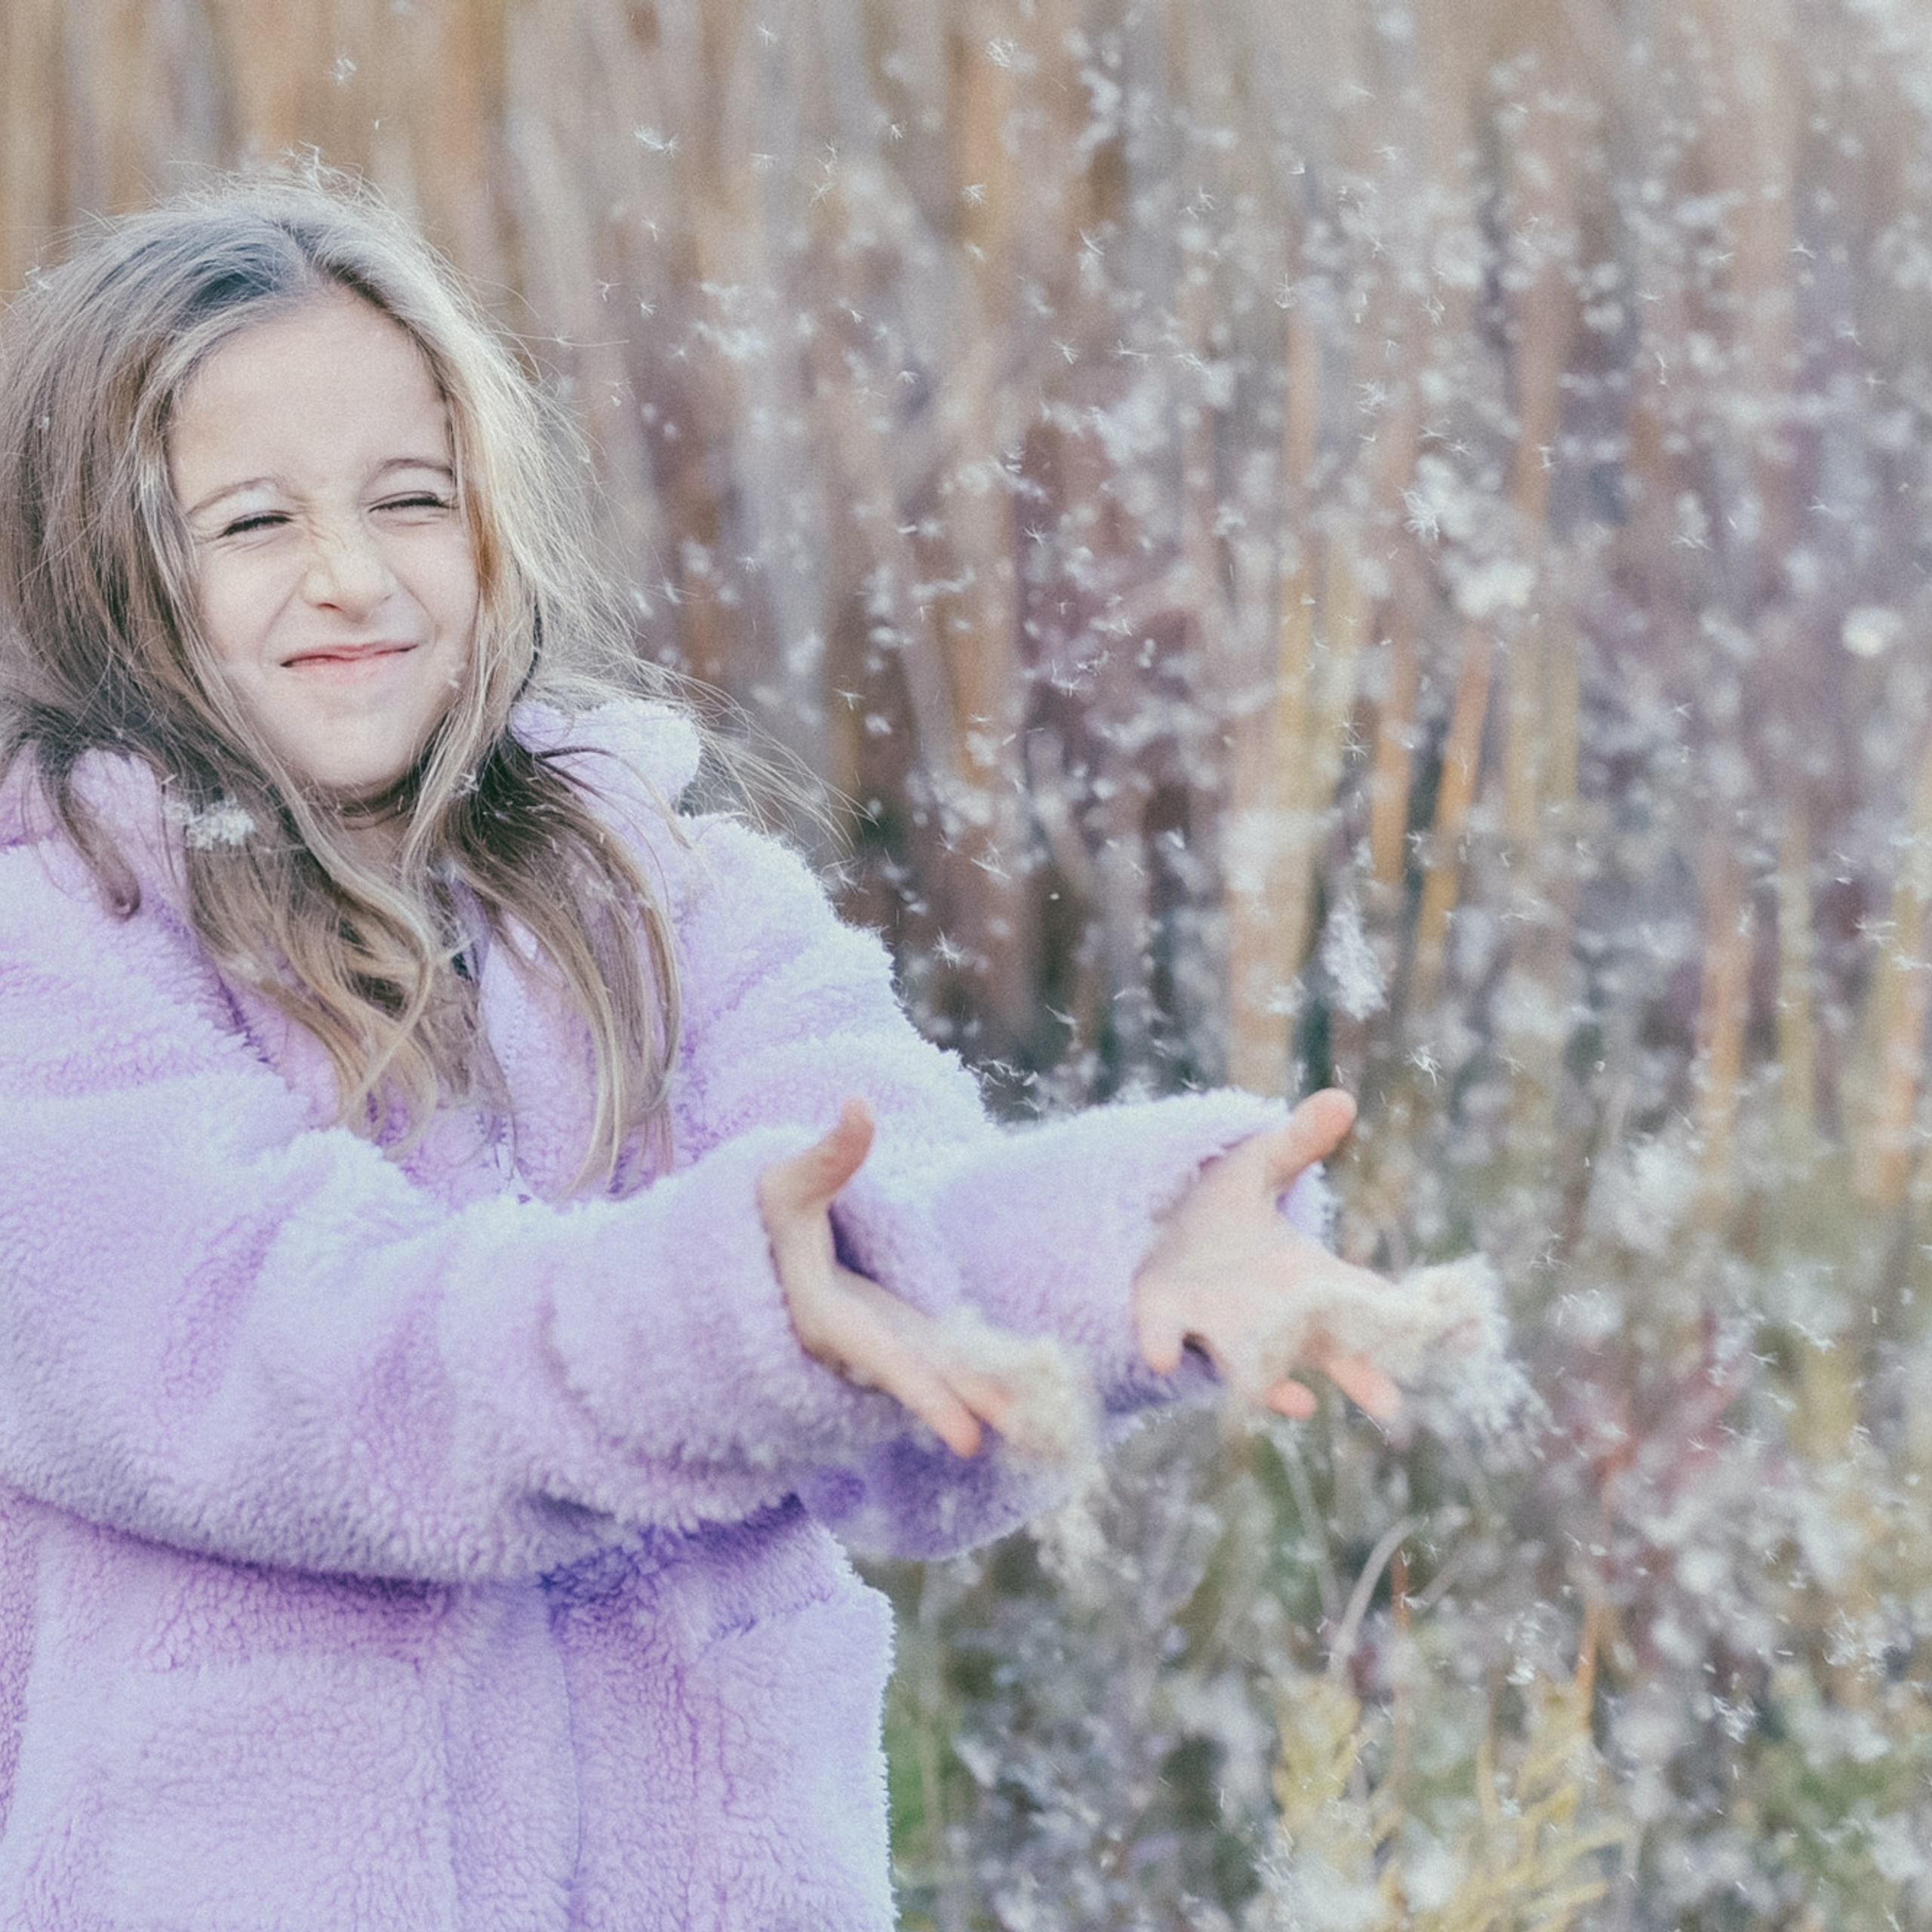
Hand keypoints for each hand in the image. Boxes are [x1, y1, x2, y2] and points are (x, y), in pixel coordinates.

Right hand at [759, 1097, 1014, 1456]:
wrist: (749, 1246)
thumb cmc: (761, 1212)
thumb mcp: (786, 1183)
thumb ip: (829, 1153)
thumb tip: (859, 1101)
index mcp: (825, 1317)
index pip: (882, 1360)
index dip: (926, 1396)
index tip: (967, 1437)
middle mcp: (856, 1343)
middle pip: (924, 1377)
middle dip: (974, 1404)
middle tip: (1032, 1435)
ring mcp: (881, 1341)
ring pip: (941, 1371)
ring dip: (989, 1395)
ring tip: (1047, 1425)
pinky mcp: (899, 1332)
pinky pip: (945, 1356)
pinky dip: (982, 1374)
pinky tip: (1031, 1387)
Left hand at [1133, 1089, 1402, 1422]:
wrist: (1154, 1232)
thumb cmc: (1220, 1210)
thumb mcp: (1257, 1166)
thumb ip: (1297, 1142)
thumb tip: (1342, 1097)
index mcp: (1307, 1278)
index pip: (1368, 1301)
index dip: (1411, 1317)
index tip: (1465, 1334)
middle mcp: (1273, 1316)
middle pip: (1325, 1351)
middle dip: (1357, 1375)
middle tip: (1390, 1403)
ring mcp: (1221, 1326)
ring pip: (1252, 1365)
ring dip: (1271, 1384)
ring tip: (1301, 1405)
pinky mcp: (1167, 1319)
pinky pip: (1169, 1338)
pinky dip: (1167, 1346)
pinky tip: (1163, 1358)